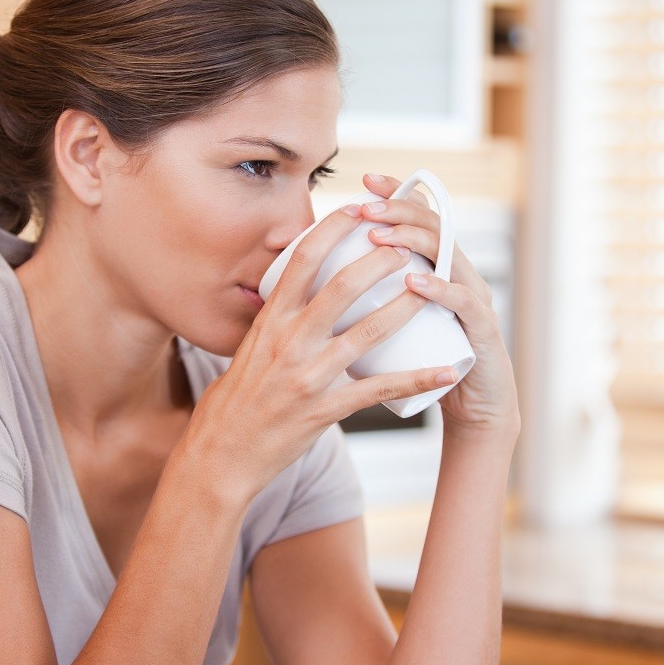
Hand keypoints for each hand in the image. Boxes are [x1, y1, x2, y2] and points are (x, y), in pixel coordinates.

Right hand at [179, 202, 459, 500]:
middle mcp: (288, 342)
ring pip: (368, 332)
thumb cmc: (234, 402)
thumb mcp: (248, 348)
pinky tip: (443, 372)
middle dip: (380, 259)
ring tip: (433, 289)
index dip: (333, 229)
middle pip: (342, 286)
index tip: (358, 208)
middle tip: (407, 245)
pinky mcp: (324, 410)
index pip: (302, 260)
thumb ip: (276, 321)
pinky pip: (379, 390)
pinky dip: (416, 379)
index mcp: (269, 321)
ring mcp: (307, 376)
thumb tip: (297, 292)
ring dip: (406, 306)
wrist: (220, 456)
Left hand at [359, 173, 520, 436]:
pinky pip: (464, 304)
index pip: (421, 220)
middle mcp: (460, 275)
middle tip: (364, 207)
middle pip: (435, 227)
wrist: (473, 408)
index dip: (398, 195)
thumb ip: (371, 303)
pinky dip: (440, 290)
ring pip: (450, 257)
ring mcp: (475, 300)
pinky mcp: (485, 332)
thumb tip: (318, 283)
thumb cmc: (424, 366)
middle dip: (399, 212)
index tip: (365, 181)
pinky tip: (415, 282)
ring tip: (378, 238)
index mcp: (438, 269)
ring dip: (413, 243)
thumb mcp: (396, 326)